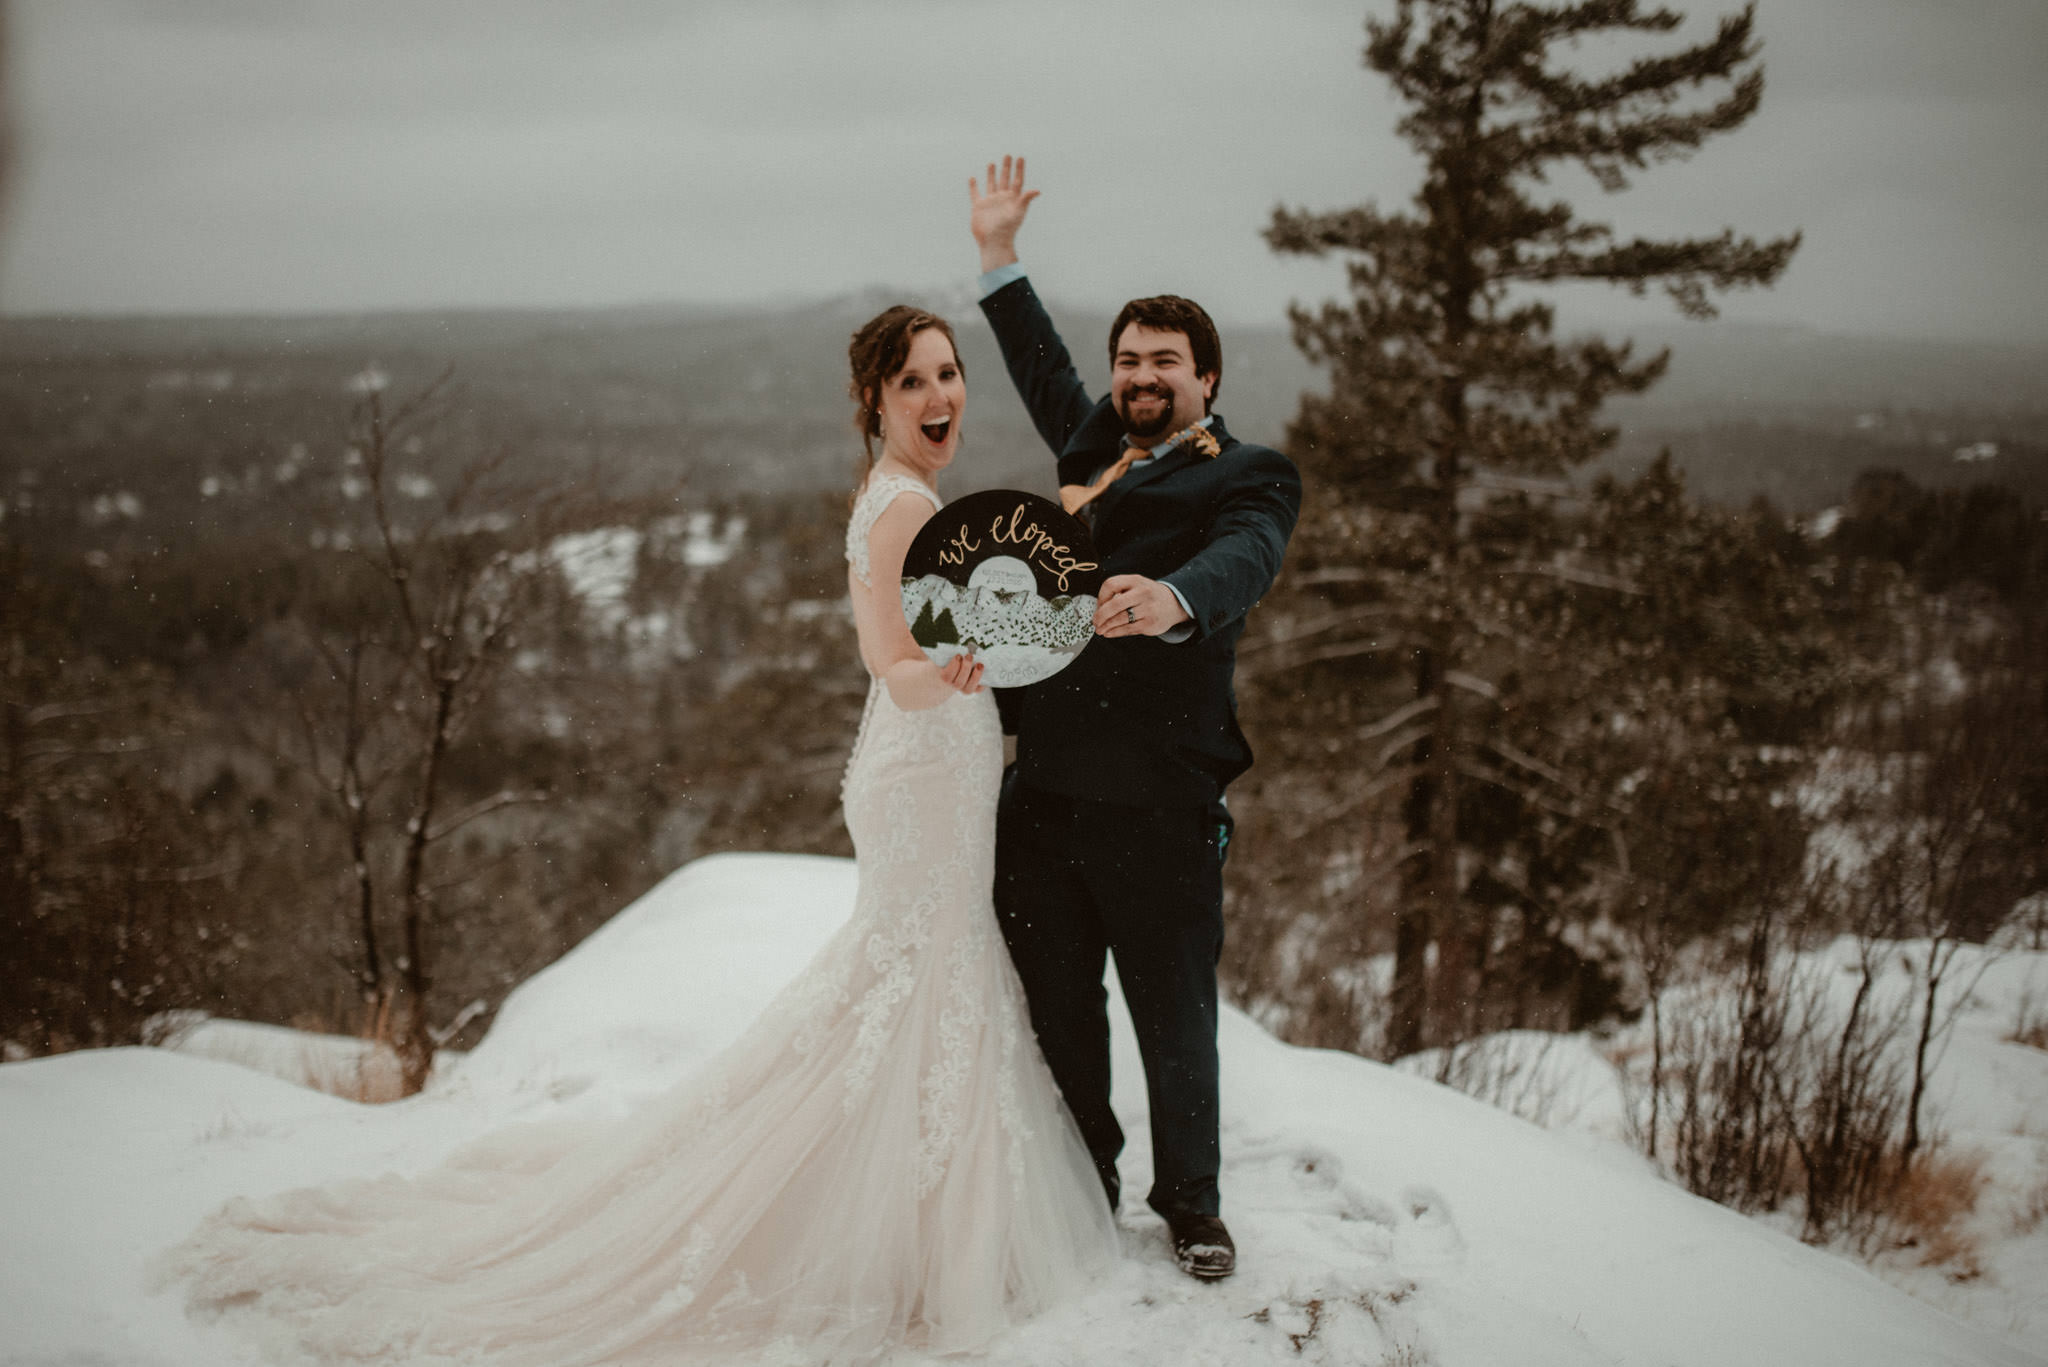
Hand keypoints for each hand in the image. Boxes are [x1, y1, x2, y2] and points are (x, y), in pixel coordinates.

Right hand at [939, 650, 985, 694]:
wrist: (947, 670)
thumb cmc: (944, 658)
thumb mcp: (939, 653)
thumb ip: (938, 648)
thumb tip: (935, 637)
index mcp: (943, 676)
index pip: (947, 676)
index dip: (953, 667)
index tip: (958, 655)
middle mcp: (953, 684)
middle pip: (959, 683)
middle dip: (965, 669)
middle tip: (969, 656)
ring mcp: (963, 687)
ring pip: (969, 688)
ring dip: (975, 676)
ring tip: (980, 664)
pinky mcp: (973, 688)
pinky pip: (978, 689)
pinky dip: (982, 682)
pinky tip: (984, 672)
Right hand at [969, 155, 1038, 273]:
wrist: (993, 242)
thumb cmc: (1007, 230)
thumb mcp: (1018, 213)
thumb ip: (1025, 200)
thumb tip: (1037, 191)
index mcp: (1012, 199)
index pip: (1017, 181)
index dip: (1019, 169)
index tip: (1020, 158)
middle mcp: (1002, 199)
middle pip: (1005, 180)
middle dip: (1007, 168)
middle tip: (1008, 156)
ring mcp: (990, 202)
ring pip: (991, 184)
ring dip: (992, 174)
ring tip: (992, 163)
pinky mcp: (978, 207)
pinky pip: (975, 194)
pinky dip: (973, 186)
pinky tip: (973, 179)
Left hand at [1093, 575, 1189, 637]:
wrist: (1174, 603)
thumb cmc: (1149, 595)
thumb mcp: (1136, 585)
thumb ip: (1119, 592)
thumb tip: (1098, 609)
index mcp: (1136, 580)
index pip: (1111, 585)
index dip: (1101, 597)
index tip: (1098, 606)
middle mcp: (1142, 592)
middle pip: (1114, 604)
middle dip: (1101, 615)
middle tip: (1095, 622)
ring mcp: (1148, 609)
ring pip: (1120, 619)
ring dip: (1106, 626)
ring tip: (1100, 630)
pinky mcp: (1150, 623)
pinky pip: (1127, 629)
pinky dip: (1115, 632)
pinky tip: (1109, 633)